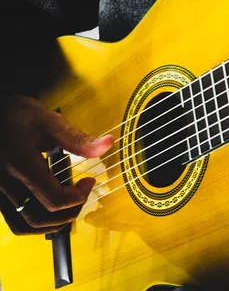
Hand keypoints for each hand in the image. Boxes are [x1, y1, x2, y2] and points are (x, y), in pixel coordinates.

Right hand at [0, 95, 112, 233]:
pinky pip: (13, 220)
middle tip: (81, 195)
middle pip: (41, 218)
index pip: (54, 199)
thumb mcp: (49, 121)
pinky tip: (46, 204)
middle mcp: (5, 183)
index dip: (79, 196)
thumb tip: (108, 144)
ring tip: (67, 203)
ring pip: (24, 225)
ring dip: (51, 222)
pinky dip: (33, 220)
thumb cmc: (15, 113)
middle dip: (69, 212)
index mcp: (22, 165)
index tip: (89, 181)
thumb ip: (77, 139)